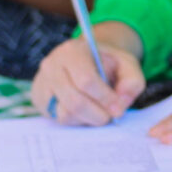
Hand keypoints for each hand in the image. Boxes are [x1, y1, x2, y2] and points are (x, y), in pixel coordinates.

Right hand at [29, 20, 144, 124]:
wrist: (88, 61)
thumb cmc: (108, 64)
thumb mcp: (127, 65)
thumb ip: (132, 82)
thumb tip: (121, 103)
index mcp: (73, 51)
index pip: (86, 81)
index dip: (105, 99)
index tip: (119, 109)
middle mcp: (52, 65)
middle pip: (75, 102)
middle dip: (98, 114)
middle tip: (111, 116)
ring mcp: (43, 83)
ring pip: (66, 114)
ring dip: (89, 119)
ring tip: (100, 112)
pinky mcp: (40, 99)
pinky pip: (59, 119)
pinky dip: (78, 120)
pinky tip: (86, 111)